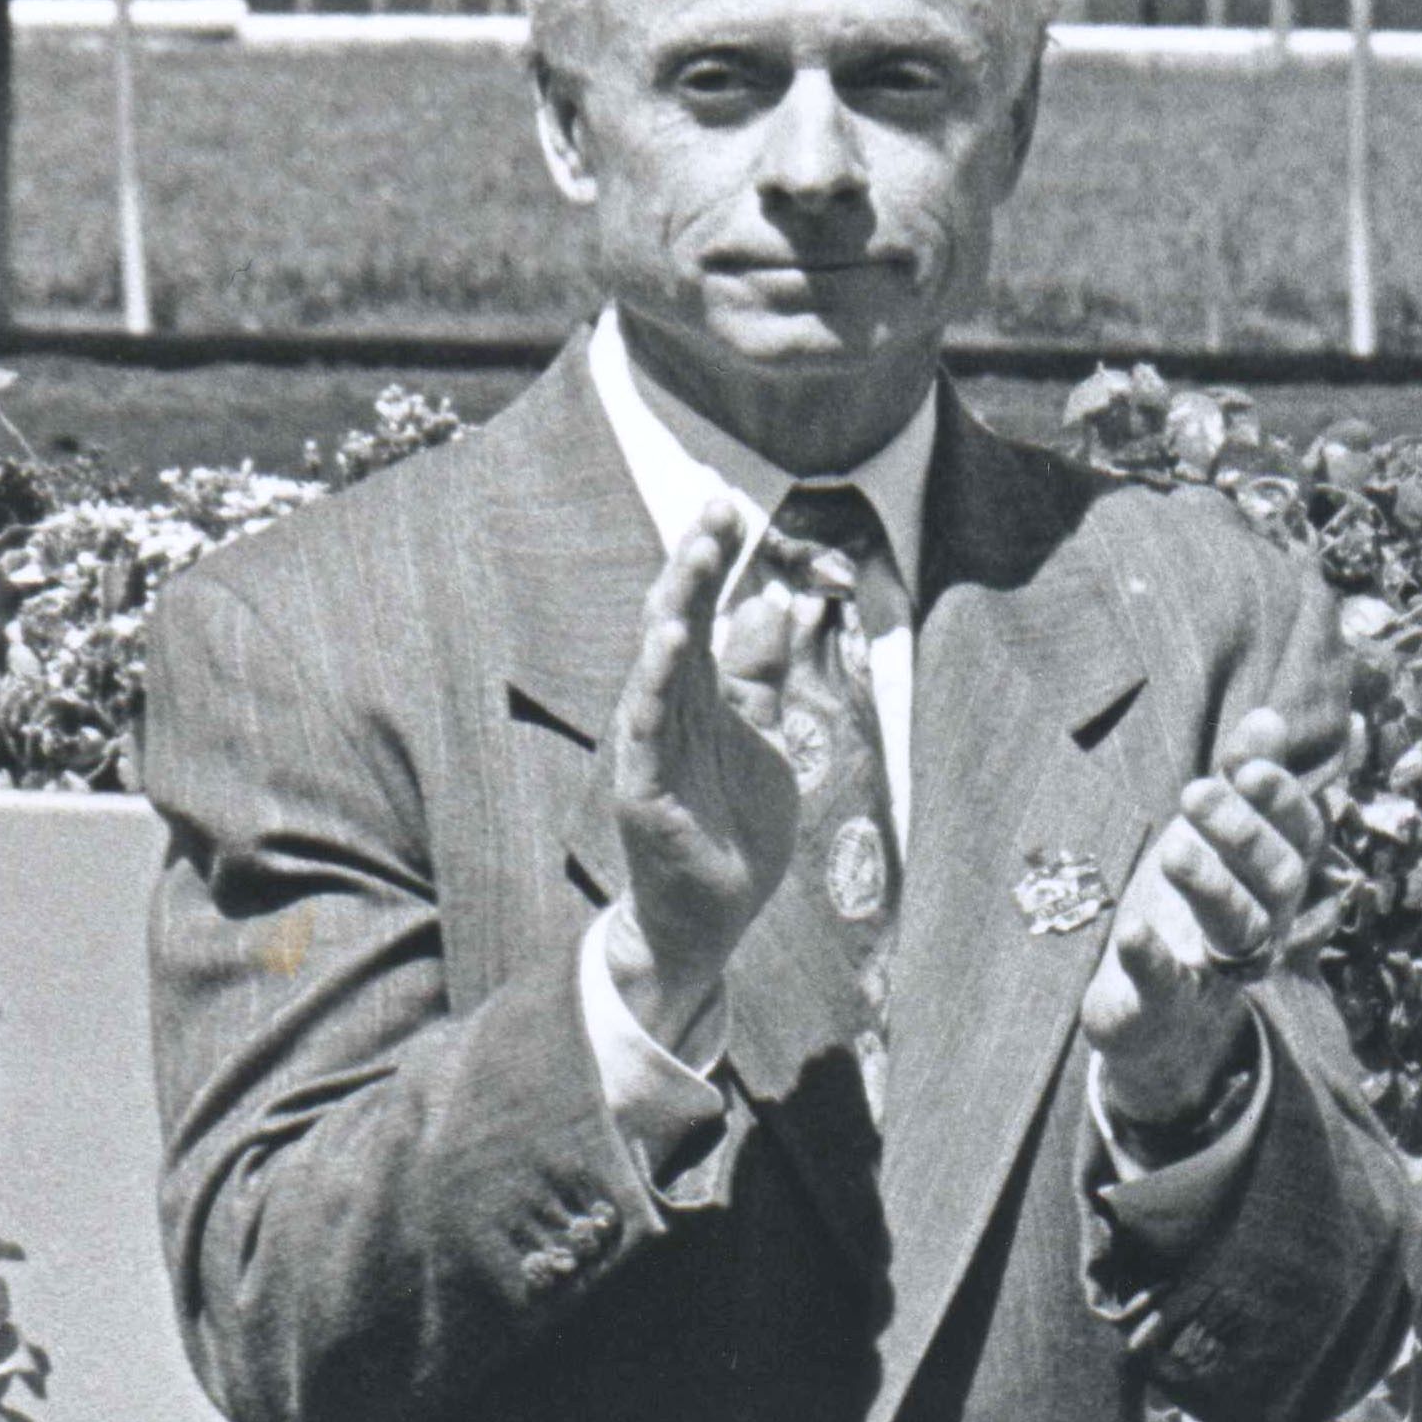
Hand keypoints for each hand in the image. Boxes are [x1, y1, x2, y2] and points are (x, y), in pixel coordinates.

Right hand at [595, 497, 834, 1050]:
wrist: (713, 914)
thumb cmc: (733, 824)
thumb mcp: (765, 737)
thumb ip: (763, 676)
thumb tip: (778, 603)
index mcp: (697, 692)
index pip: (701, 611)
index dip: (714, 560)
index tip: (733, 507)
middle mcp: (668, 708)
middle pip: (676, 620)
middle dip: (695, 564)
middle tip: (717, 510)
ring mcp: (650, 745)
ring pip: (658, 664)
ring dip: (678, 608)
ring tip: (696, 558)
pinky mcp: (642, 786)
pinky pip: (646, 728)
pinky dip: (655, 685)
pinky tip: (669, 644)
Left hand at [1083, 704, 1337, 1131]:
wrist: (1158, 1023)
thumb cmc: (1190, 911)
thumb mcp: (1212, 841)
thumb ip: (1243, 781)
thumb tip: (1270, 715)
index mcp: (1272, 880)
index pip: (1299, 838)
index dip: (1282, 802)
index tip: (1247, 765)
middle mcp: (1259, 926)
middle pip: (1277, 882)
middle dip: (1242, 835)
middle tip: (1193, 795)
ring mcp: (1215, 970)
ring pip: (1238, 931)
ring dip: (1210, 887)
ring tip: (1171, 851)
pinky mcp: (1165, 1006)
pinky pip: (1168, 985)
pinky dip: (1152, 960)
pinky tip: (1133, 930)